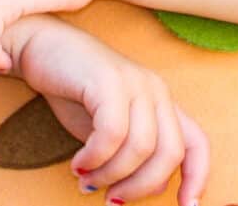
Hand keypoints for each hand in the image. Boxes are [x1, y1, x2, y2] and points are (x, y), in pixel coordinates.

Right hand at [13, 21, 210, 205]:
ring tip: (87, 180)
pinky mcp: (109, 79)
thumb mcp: (109, 130)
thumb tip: (148, 189)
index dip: (198, 178)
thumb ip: (131, 155)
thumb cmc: (74, 91)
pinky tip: (78, 163)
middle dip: (141, 186)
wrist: (40, 46)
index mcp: (163, 103)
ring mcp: (135, 82)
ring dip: (111, 175)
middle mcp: (156, 90)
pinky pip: (112, 133)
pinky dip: (95, 158)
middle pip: (170, 153)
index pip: (197, 144)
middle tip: (112, 200)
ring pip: (141, 147)